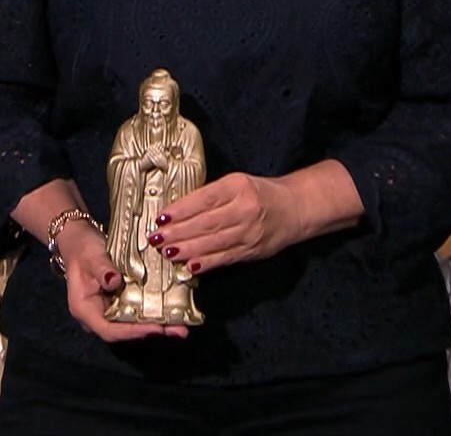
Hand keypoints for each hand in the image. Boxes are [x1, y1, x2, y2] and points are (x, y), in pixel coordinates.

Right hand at [52, 218, 187, 342]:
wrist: (80, 241)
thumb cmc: (82, 249)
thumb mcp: (90, 255)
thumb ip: (102, 269)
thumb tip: (114, 282)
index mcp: (85, 310)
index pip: (108, 330)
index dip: (132, 332)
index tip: (155, 329)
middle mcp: (98, 315)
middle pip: (125, 331)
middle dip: (152, 332)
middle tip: (178, 331)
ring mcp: (110, 310)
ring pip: (134, 324)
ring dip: (158, 326)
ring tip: (182, 327)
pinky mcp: (121, 303)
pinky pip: (138, 313)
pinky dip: (155, 314)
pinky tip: (174, 312)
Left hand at [153, 172, 309, 274]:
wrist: (294, 208)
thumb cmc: (259, 193)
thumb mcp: (236, 183)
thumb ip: (210, 196)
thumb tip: (176, 212)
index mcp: (237, 186)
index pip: (204, 199)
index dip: (181, 210)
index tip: (161, 217)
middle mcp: (244, 209)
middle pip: (206, 223)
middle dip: (178, 232)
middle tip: (156, 238)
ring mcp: (249, 232)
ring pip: (213, 242)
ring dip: (187, 249)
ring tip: (166, 252)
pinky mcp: (252, 250)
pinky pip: (225, 258)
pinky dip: (206, 263)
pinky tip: (189, 266)